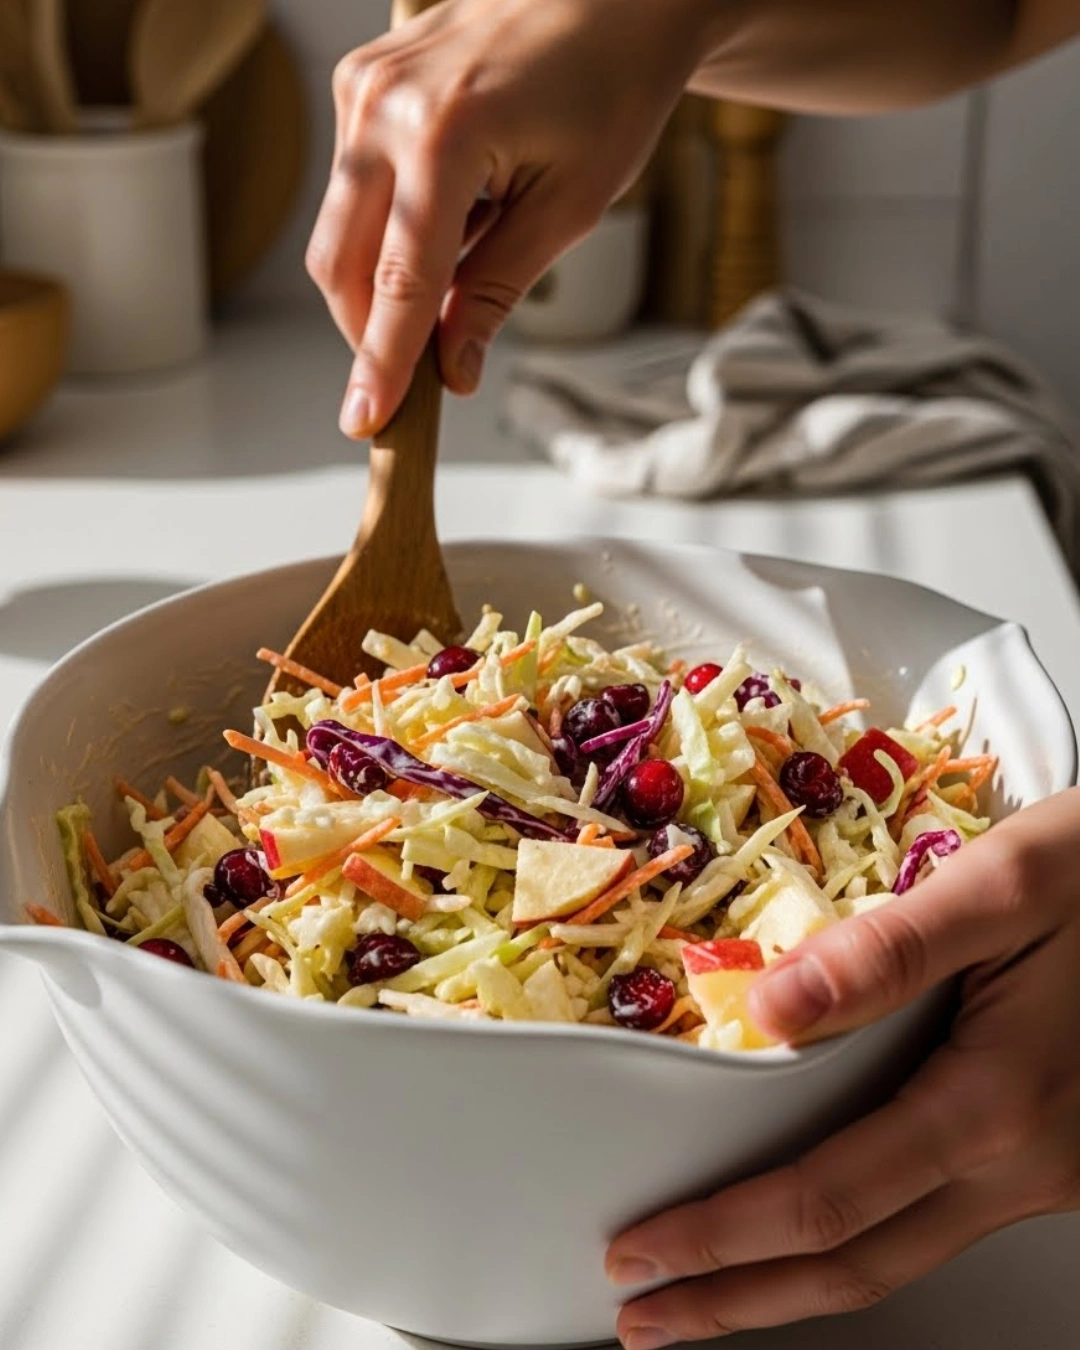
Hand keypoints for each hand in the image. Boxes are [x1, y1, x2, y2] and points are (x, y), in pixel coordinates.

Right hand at [306, 0, 717, 437]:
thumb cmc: (609, 90)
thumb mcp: (567, 209)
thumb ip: (496, 292)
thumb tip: (450, 370)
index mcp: (441, 136)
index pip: (397, 283)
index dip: (381, 364)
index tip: (366, 422)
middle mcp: (382, 105)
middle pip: (338, 263)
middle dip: (369, 333)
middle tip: (412, 384)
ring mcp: (362, 86)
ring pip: (338, 229)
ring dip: (380, 282)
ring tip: (460, 276)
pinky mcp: (361, 82)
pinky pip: (353, 186)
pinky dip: (387, 230)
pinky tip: (450, 221)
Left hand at [606, 787, 1079, 1345]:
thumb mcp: (1008, 884)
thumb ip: (891, 948)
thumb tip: (769, 1007)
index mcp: (999, 1100)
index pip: (830, 1198)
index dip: (725, 1234)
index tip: (642, 1248)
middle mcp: (1025, 1164)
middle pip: (858, 1266)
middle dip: (739, 1297)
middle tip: (646, 1313)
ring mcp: (1044, 1175)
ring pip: (899, 1256)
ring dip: (793, 1284)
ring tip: (710, 1292)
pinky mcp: (1049, 1161)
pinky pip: (933, 1223)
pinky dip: (853, 1241)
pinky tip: (810, 1226)